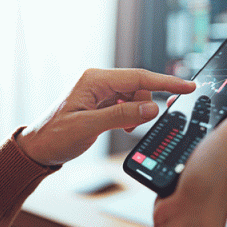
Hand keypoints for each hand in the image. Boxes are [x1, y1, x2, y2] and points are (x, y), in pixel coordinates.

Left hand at [16, 68, 194, 165]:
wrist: (38, 148)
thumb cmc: (55, 136)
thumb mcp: (88, 127)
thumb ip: (121, 116)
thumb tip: (152, 108)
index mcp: (94, 80)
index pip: (138, 77)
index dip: (165, 82)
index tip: (187, 86)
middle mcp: (99, 81)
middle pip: (138, 87)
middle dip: (143, 106)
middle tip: (134, 126)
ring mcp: (101, 91)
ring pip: (134, 97)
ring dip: (135, 113)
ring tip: (123, 129)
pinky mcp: (102, 102)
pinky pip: (126, 105)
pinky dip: (130, 116)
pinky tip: (121, 126)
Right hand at [152, 69, 226, 226]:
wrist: (184, 217)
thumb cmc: (212, 182)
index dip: (224, 90)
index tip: (212, 77)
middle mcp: (224, 148)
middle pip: (210, 115)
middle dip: (196, 104)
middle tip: (183, 97)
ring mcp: (203, 157)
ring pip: (191, 127)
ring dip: (180, 119)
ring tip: (171, 111)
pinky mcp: (185, 165)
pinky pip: (177, 142)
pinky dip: (170, 135)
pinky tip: (165, 132)